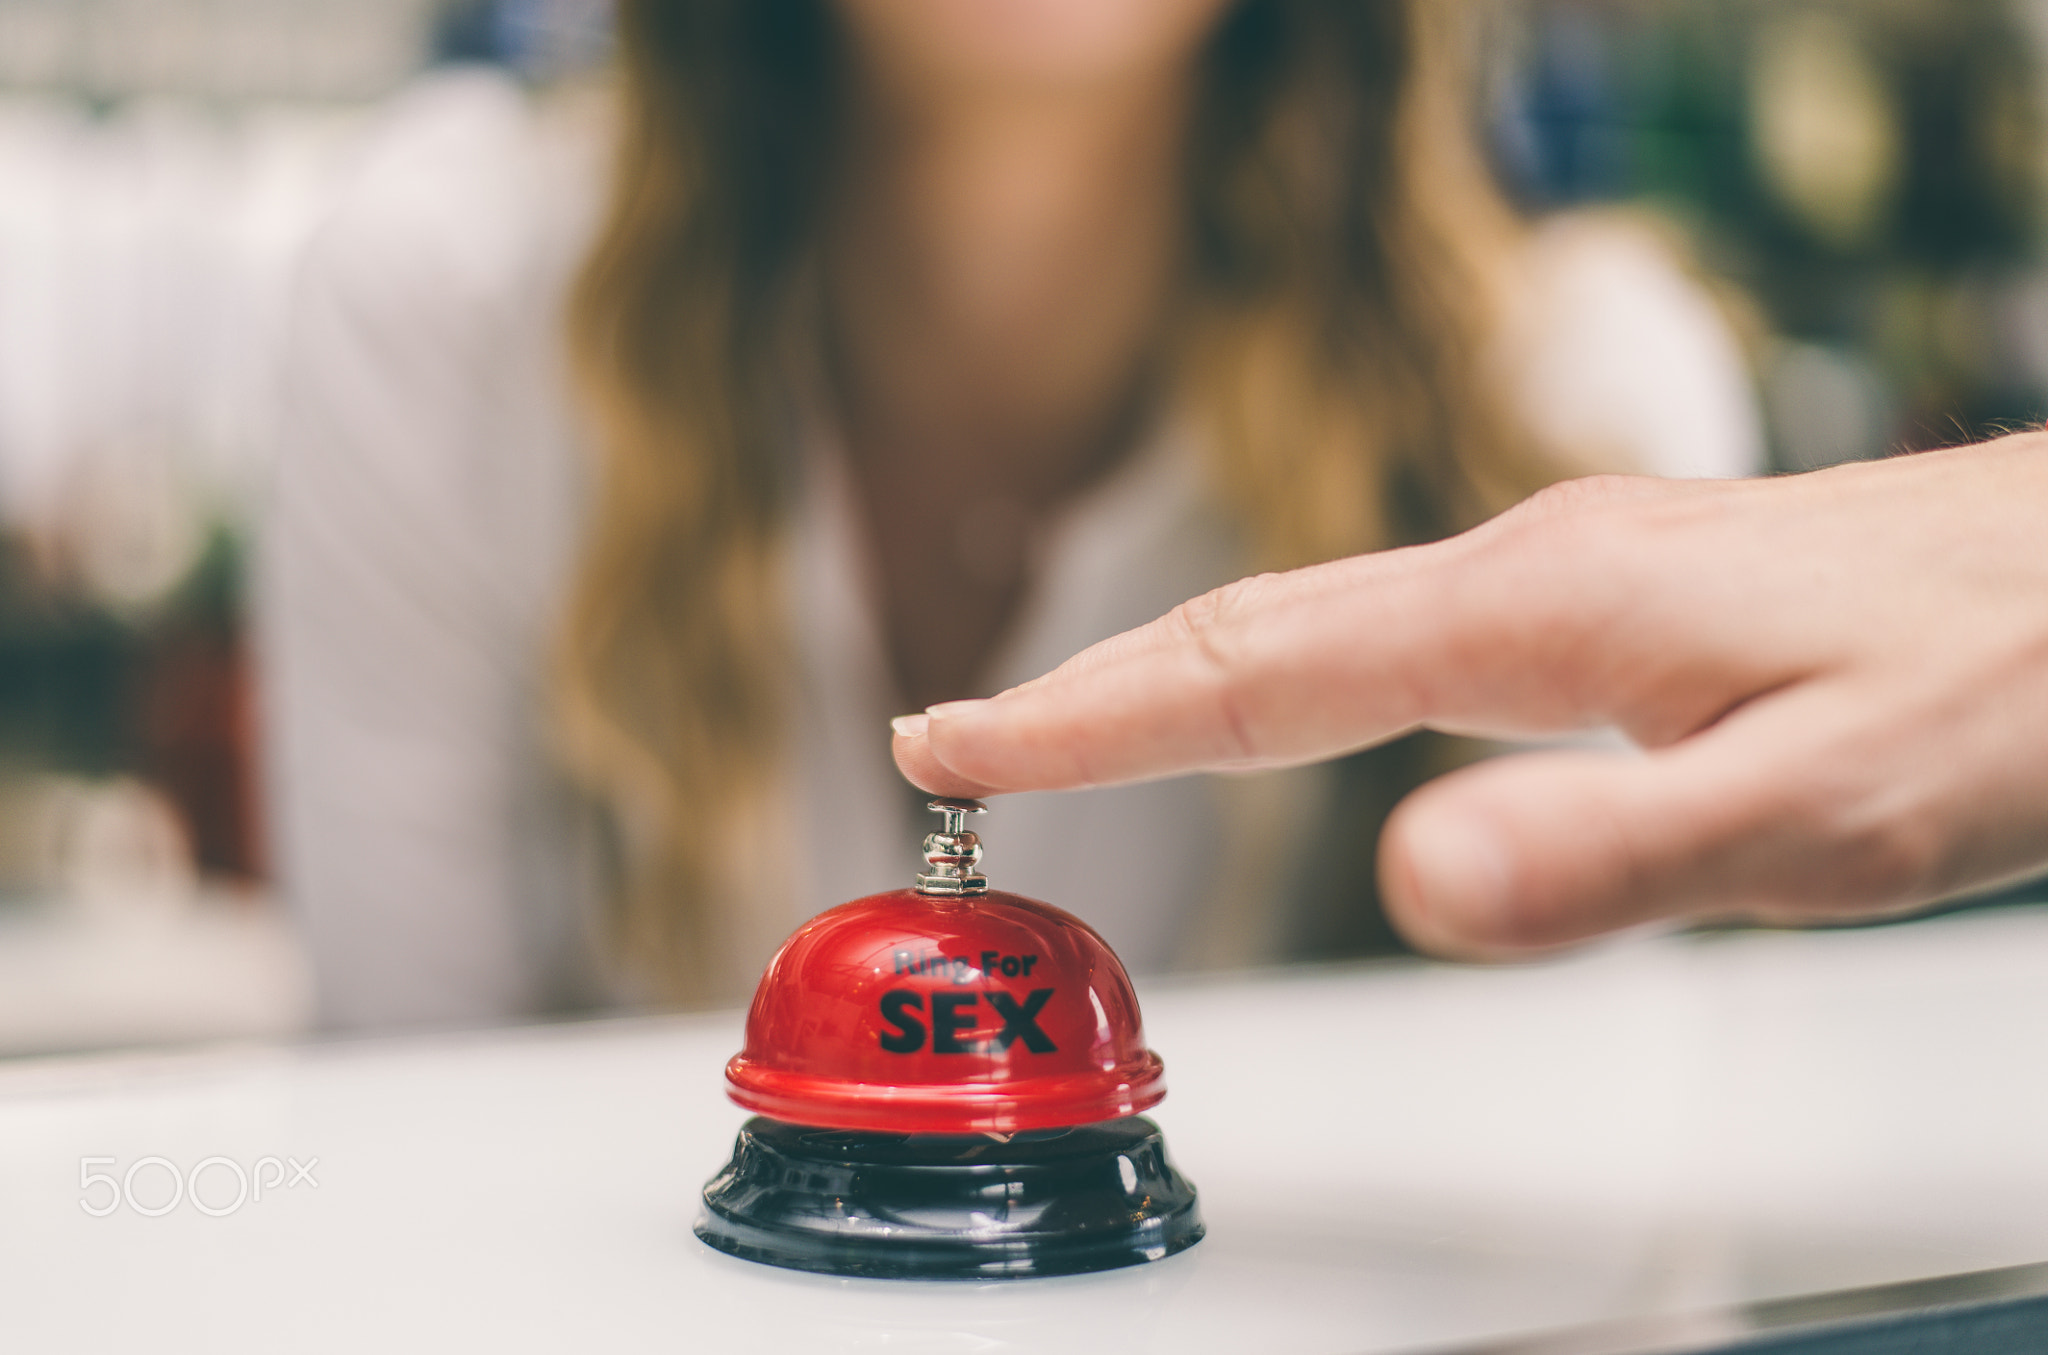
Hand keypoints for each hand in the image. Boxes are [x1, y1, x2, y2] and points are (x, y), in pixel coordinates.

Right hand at [893, 434, 2047, 956]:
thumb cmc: (1990, 683)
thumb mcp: (1814, 811)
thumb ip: (1602, 857)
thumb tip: (1407, 890)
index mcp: (1530, 615)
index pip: (1246, 673)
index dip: (1082, 720)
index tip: (953, 746)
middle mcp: (1522, 571)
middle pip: (1249, 628)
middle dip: (1086, 691)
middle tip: (957, 737)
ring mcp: (1559, 572)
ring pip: (1310, 621)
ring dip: (1168, 673)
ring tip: (1069, 726)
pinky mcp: (1601, 596)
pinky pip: (1380, 629)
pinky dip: (1274, 670)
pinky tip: (1283, 699)